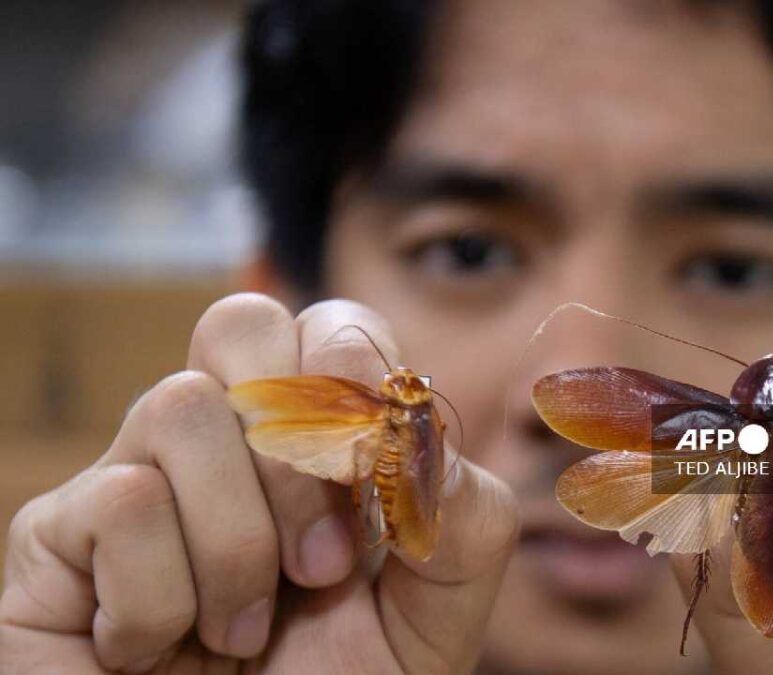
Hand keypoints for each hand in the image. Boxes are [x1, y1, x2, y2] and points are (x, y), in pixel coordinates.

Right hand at [0, 293, 518, 673]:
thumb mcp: (434, 616)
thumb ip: (463, 518)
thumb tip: (418, 427)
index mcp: (317, 443)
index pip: (332, 329)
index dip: (357, 383)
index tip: (377, 492)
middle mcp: (224, 444)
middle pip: (241, 321)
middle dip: (295, 449)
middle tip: (320, 566)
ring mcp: (138, 476)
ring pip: (179, 406)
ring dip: (236, 547)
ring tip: (242, 633)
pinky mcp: (57, 536)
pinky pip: (119, 502)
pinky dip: (162, 599)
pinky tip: (161, 648)